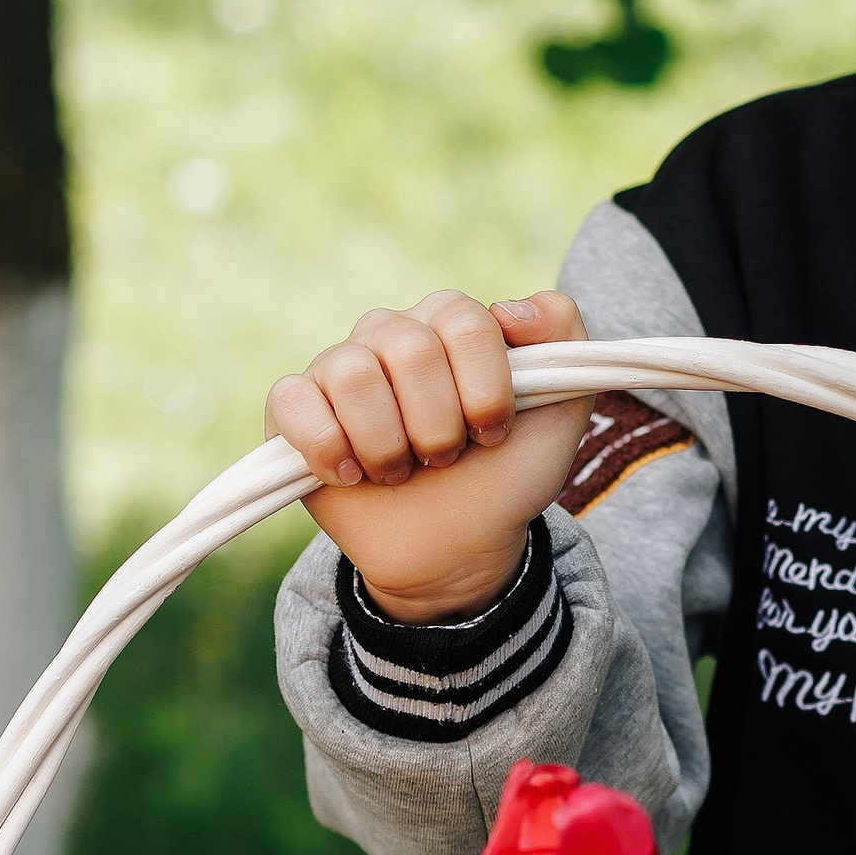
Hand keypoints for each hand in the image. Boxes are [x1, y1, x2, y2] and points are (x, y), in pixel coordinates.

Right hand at [265, 289, 595, 620]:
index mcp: (450, 321)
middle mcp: (390, 331)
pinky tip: (350, 474)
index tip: (493, 433)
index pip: (465, 320)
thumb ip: (564, 338)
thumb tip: (510, 308)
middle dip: (439, 425)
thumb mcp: (562, 411)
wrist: (456, 546)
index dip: (485, 388)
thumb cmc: (505, 472)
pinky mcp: (290, 408)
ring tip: (400, 471)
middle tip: (444, 457)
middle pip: (411, 349)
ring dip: (389, 444)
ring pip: (353, 375)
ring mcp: (336, 366)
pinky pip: (292, 401)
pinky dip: (326, 446)